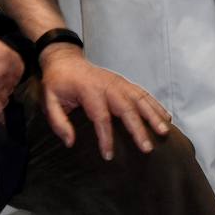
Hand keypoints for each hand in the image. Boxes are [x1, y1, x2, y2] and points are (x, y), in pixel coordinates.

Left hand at [36, 44, 171, 159]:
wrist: (64, 59)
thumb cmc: (57, 82)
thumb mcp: (48, 99)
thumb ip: (57, 121)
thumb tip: (70, 142)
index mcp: (88, 89)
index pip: (100, 116)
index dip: (105, 137)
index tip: (108, 155)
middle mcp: (107, 84)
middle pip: (125, 107)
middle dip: (137, 128)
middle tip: (146, 148)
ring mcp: (118, 82)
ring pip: (139, 98)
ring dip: (153, 115)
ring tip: (164, 132)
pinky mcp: (123, 82)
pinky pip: (142, 93)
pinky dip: (155, 104)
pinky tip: (166, 117)